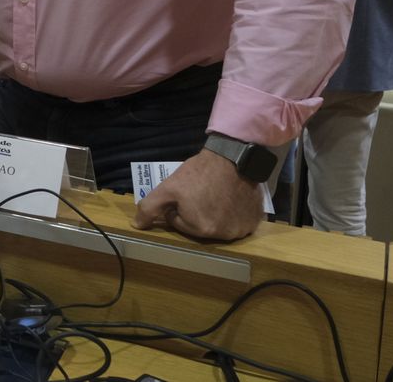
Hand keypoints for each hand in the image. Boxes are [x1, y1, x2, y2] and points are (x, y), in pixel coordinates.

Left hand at [132, 150, 265, 241]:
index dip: (178, 206)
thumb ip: (149, 208)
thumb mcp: (168, 187)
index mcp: (202, 230)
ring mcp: (243, 229)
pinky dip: (233, 212)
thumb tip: (136, 226)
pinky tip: (230, 197)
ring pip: (218, 224)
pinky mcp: (255, 220)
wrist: (233, 157)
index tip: (186, 193)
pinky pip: (238, 220)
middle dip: (195, 211)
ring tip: (215, 194)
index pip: (179, 223)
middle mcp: (225, 235)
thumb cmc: (198, 173)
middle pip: (199, 226)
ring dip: (215, 213)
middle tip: (200, 192)